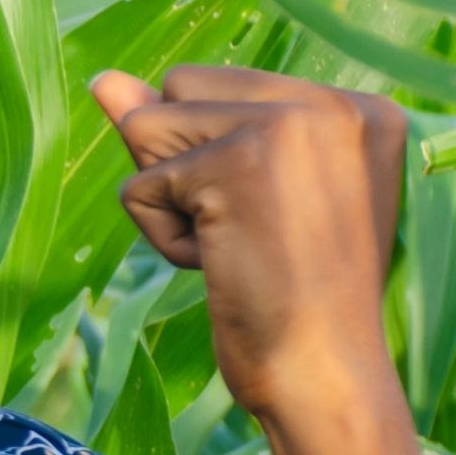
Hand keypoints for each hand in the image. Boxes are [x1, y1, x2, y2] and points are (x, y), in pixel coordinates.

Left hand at [89, 64, 406, 426]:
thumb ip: (176, 127)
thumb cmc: (288, 297)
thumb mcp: (236, 195)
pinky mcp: (238, 161)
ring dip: (167, 201)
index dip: (208, 157)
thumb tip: (101, 80)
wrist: (323, 374)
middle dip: (180, 166)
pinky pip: (138, 185)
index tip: (275, 219)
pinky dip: (161, 236)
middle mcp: (332, 100)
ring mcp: (288, 125)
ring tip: (235, 246)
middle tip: (248, 232)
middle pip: (179, 89)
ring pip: (147, 128)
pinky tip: (222, 265)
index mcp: (354, 106)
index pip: (218, 86)